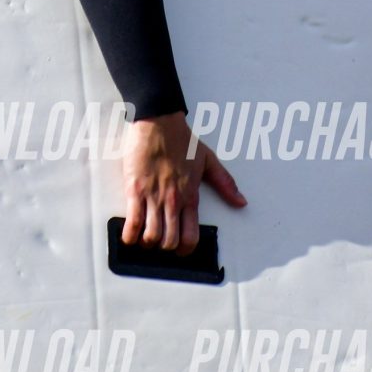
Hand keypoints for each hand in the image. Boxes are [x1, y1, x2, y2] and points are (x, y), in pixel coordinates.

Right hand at [122, 114, 245, 252]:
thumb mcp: (209, 161)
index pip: (191, 236)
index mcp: (191, 196)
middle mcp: (173, 201)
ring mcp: (153, 197)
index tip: (179, 250)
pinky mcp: (135, 190)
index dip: (185, 250)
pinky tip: (129, 235)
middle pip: (170, 241)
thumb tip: (242, 202)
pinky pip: (132, 222)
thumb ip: (226, 183)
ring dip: (147, 243)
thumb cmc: (182, 139)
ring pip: (151, 236)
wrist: (159, 121)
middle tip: (160, 242)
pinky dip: (130, 235)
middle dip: (164, 247)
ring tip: (144, 239)